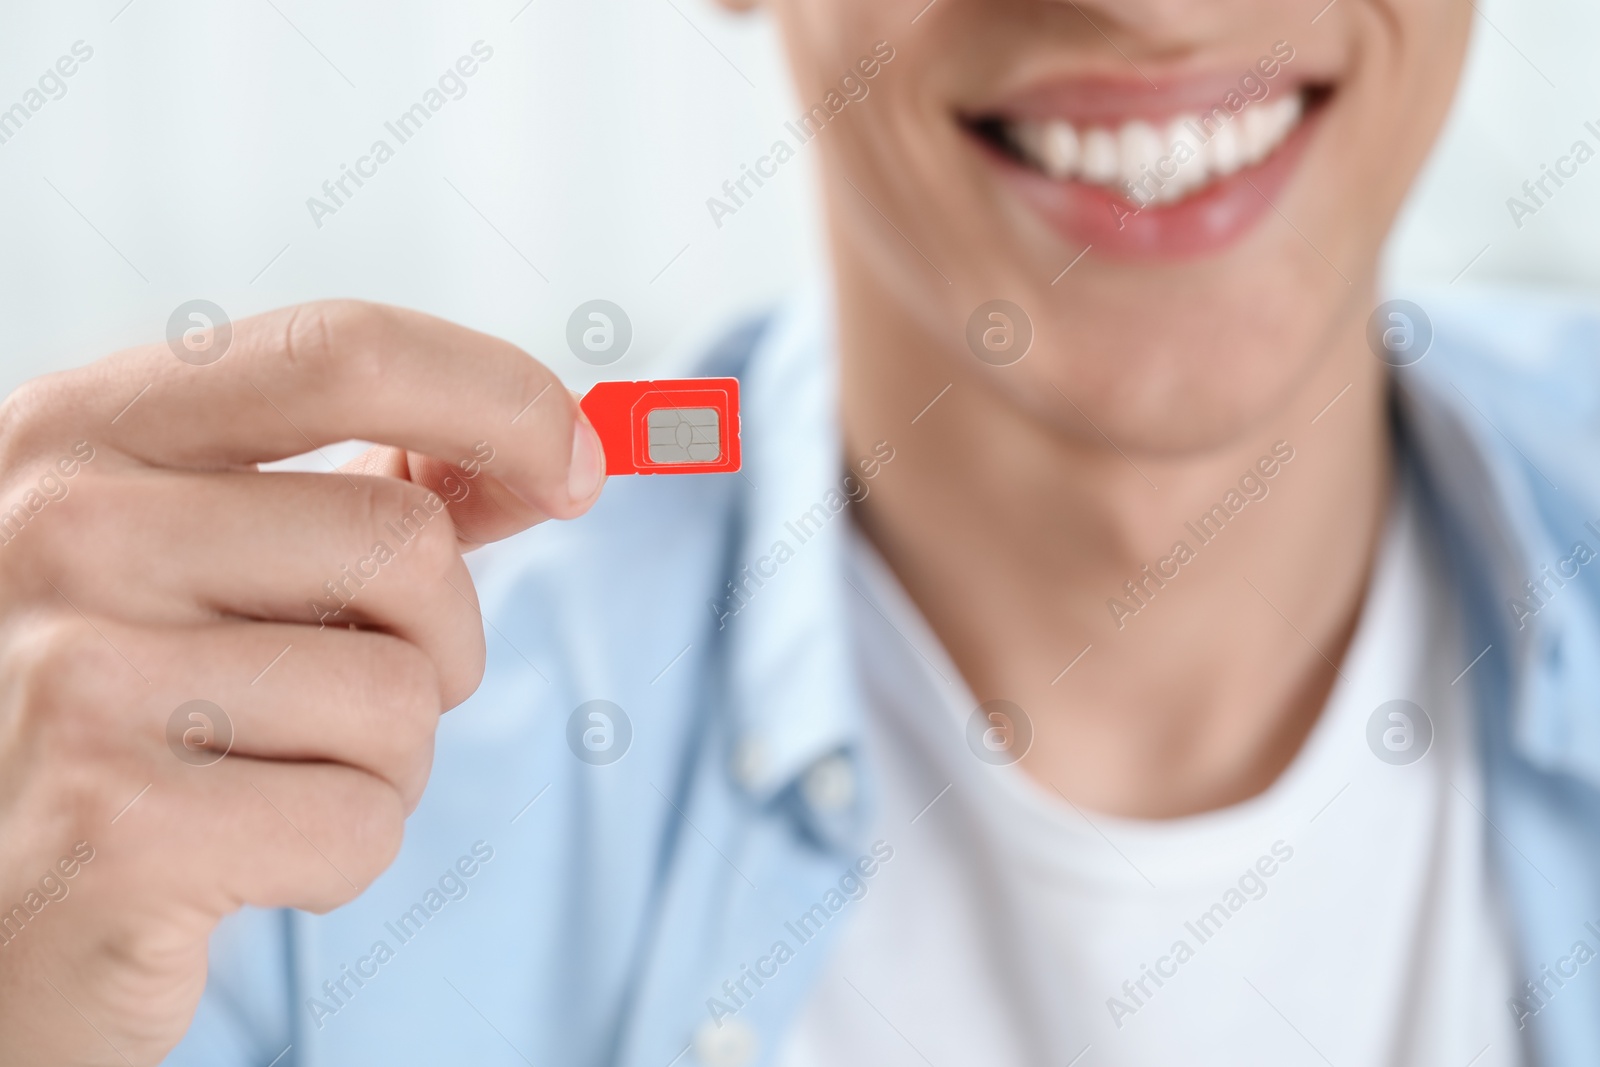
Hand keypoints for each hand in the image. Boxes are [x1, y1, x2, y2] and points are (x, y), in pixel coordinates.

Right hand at [0, 301, 604, 1063]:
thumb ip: (358, 492)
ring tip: (267, 777)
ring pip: (404, 695)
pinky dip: (344, 854)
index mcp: (84, 431)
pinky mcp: (115, 830)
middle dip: (440, 638)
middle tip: (352, 693)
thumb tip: (544, 451)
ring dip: (388, 758)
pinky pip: (362, 824)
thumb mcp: (199, 560)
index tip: (578, 463)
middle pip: (407, 539)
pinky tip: (240, 856)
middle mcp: (60, 531)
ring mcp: (74, 678)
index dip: (500, 398)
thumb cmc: (125, 712)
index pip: (342, 353)